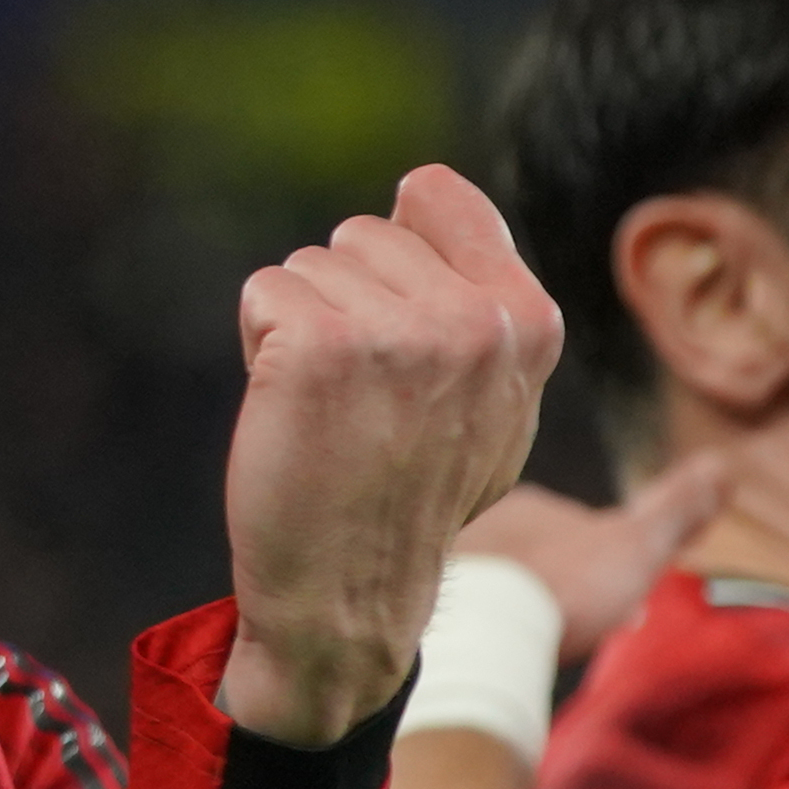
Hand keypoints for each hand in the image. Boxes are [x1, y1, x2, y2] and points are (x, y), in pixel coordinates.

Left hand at [217, 166, 563, 742]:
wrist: (347, 598)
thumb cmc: (406, 496)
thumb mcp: (491, 403)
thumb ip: (480, 300)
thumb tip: (421, 190)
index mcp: (529, 323)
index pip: (434, 195)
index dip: (392, 255)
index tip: (394, 339)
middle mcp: (474, 320)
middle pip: (362, 236)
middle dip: (345, 301)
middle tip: (359, 398)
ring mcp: (398, 332)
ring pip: (309, 266)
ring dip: (300, 328)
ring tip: (330, 411)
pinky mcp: (319, 347)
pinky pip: (264, 294)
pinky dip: (259, 345)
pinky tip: (290, 411)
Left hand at [465, 453, 733, 660]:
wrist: (482, 630)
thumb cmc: (566, 585)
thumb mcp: (639, 545)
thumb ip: (677, 508)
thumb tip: (723, 465)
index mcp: (531, 506)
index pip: (572, 533)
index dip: (601, 567)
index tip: (623, 605)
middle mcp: (480, 525)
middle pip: (527, 559)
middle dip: (556, 589)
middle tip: (576, 631)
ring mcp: (445, 566)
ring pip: (491, 586)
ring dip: (515, 610)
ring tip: (533, 650)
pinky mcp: (420, 608)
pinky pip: (459, 619)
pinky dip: (479, 634)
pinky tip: (489, 660)